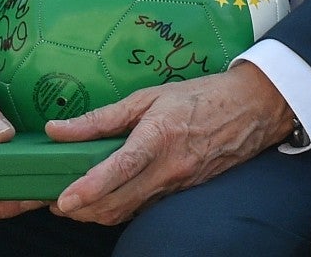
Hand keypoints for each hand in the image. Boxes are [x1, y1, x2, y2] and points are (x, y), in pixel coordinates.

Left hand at [46, 63, 292, 224]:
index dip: (90, 187)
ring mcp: (177, 184)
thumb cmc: (200, 96)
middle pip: (116, 203)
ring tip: (79, 200)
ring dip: (97, 213)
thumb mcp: (150, 96)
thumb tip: (57, 129)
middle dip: (82, 210)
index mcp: (159, 137)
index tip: (64, 199)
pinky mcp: (182, 193)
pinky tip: (111, 195)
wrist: (254, 108)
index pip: (121, 169)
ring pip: (126, 212)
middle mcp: (169, 167)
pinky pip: (143, 209)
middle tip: (57, 200)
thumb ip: (102, 118)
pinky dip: (120, 208)